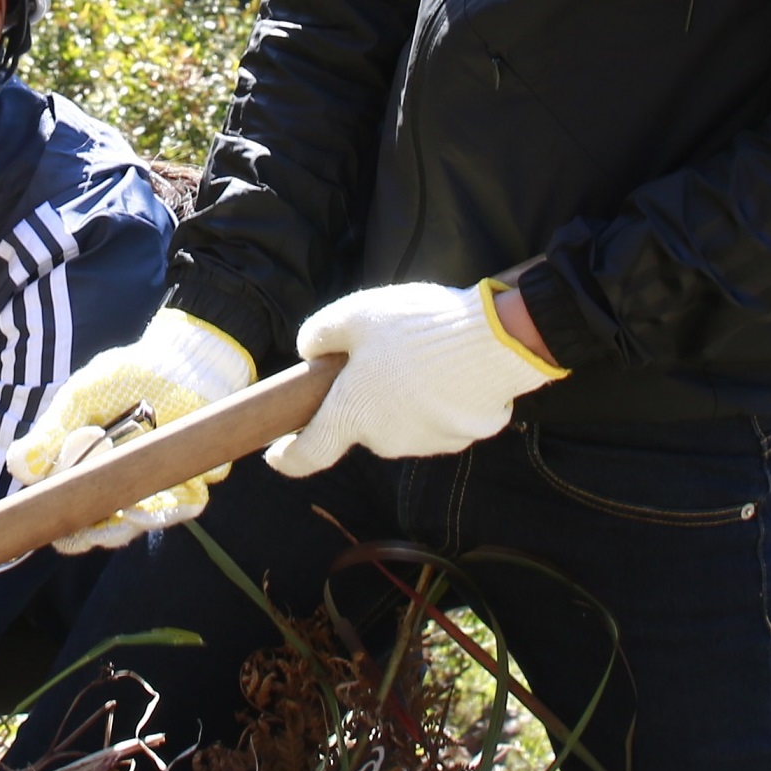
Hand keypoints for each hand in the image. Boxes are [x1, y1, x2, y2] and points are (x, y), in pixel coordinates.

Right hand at [12, 310, 256, 552]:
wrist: (177, 360)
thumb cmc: (123, 378)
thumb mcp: (80, 400)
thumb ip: (51, 433)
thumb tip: (17, 465)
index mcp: (91, 473)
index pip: (77, 518)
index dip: (70, 533)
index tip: (65, 534)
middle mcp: (124, 486)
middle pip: (110, 530)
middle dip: (102, 532)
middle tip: (96, 526)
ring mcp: (159, 486)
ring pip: (146, 521)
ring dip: (136, 522)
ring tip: (128, 513)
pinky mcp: (195, 477)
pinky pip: (186, 502)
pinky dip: (176, 505)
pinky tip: (164, 498)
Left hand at [268, 279, 566, 477]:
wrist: (493, 341)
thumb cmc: (415, 327)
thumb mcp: (353, 314)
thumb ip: (319, 335)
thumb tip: (308, 351)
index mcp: (351, 414)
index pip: (308, 454)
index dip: (288, 457)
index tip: (277, 453)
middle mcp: (384, 440)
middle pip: (362, 423)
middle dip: (364, 397)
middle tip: (381, 354)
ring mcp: (425, 443)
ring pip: (400, 420)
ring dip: (402, 397)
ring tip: (424, 353)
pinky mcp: (460, 437)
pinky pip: (438, 418)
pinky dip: (437, 399)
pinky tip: (452, 367)